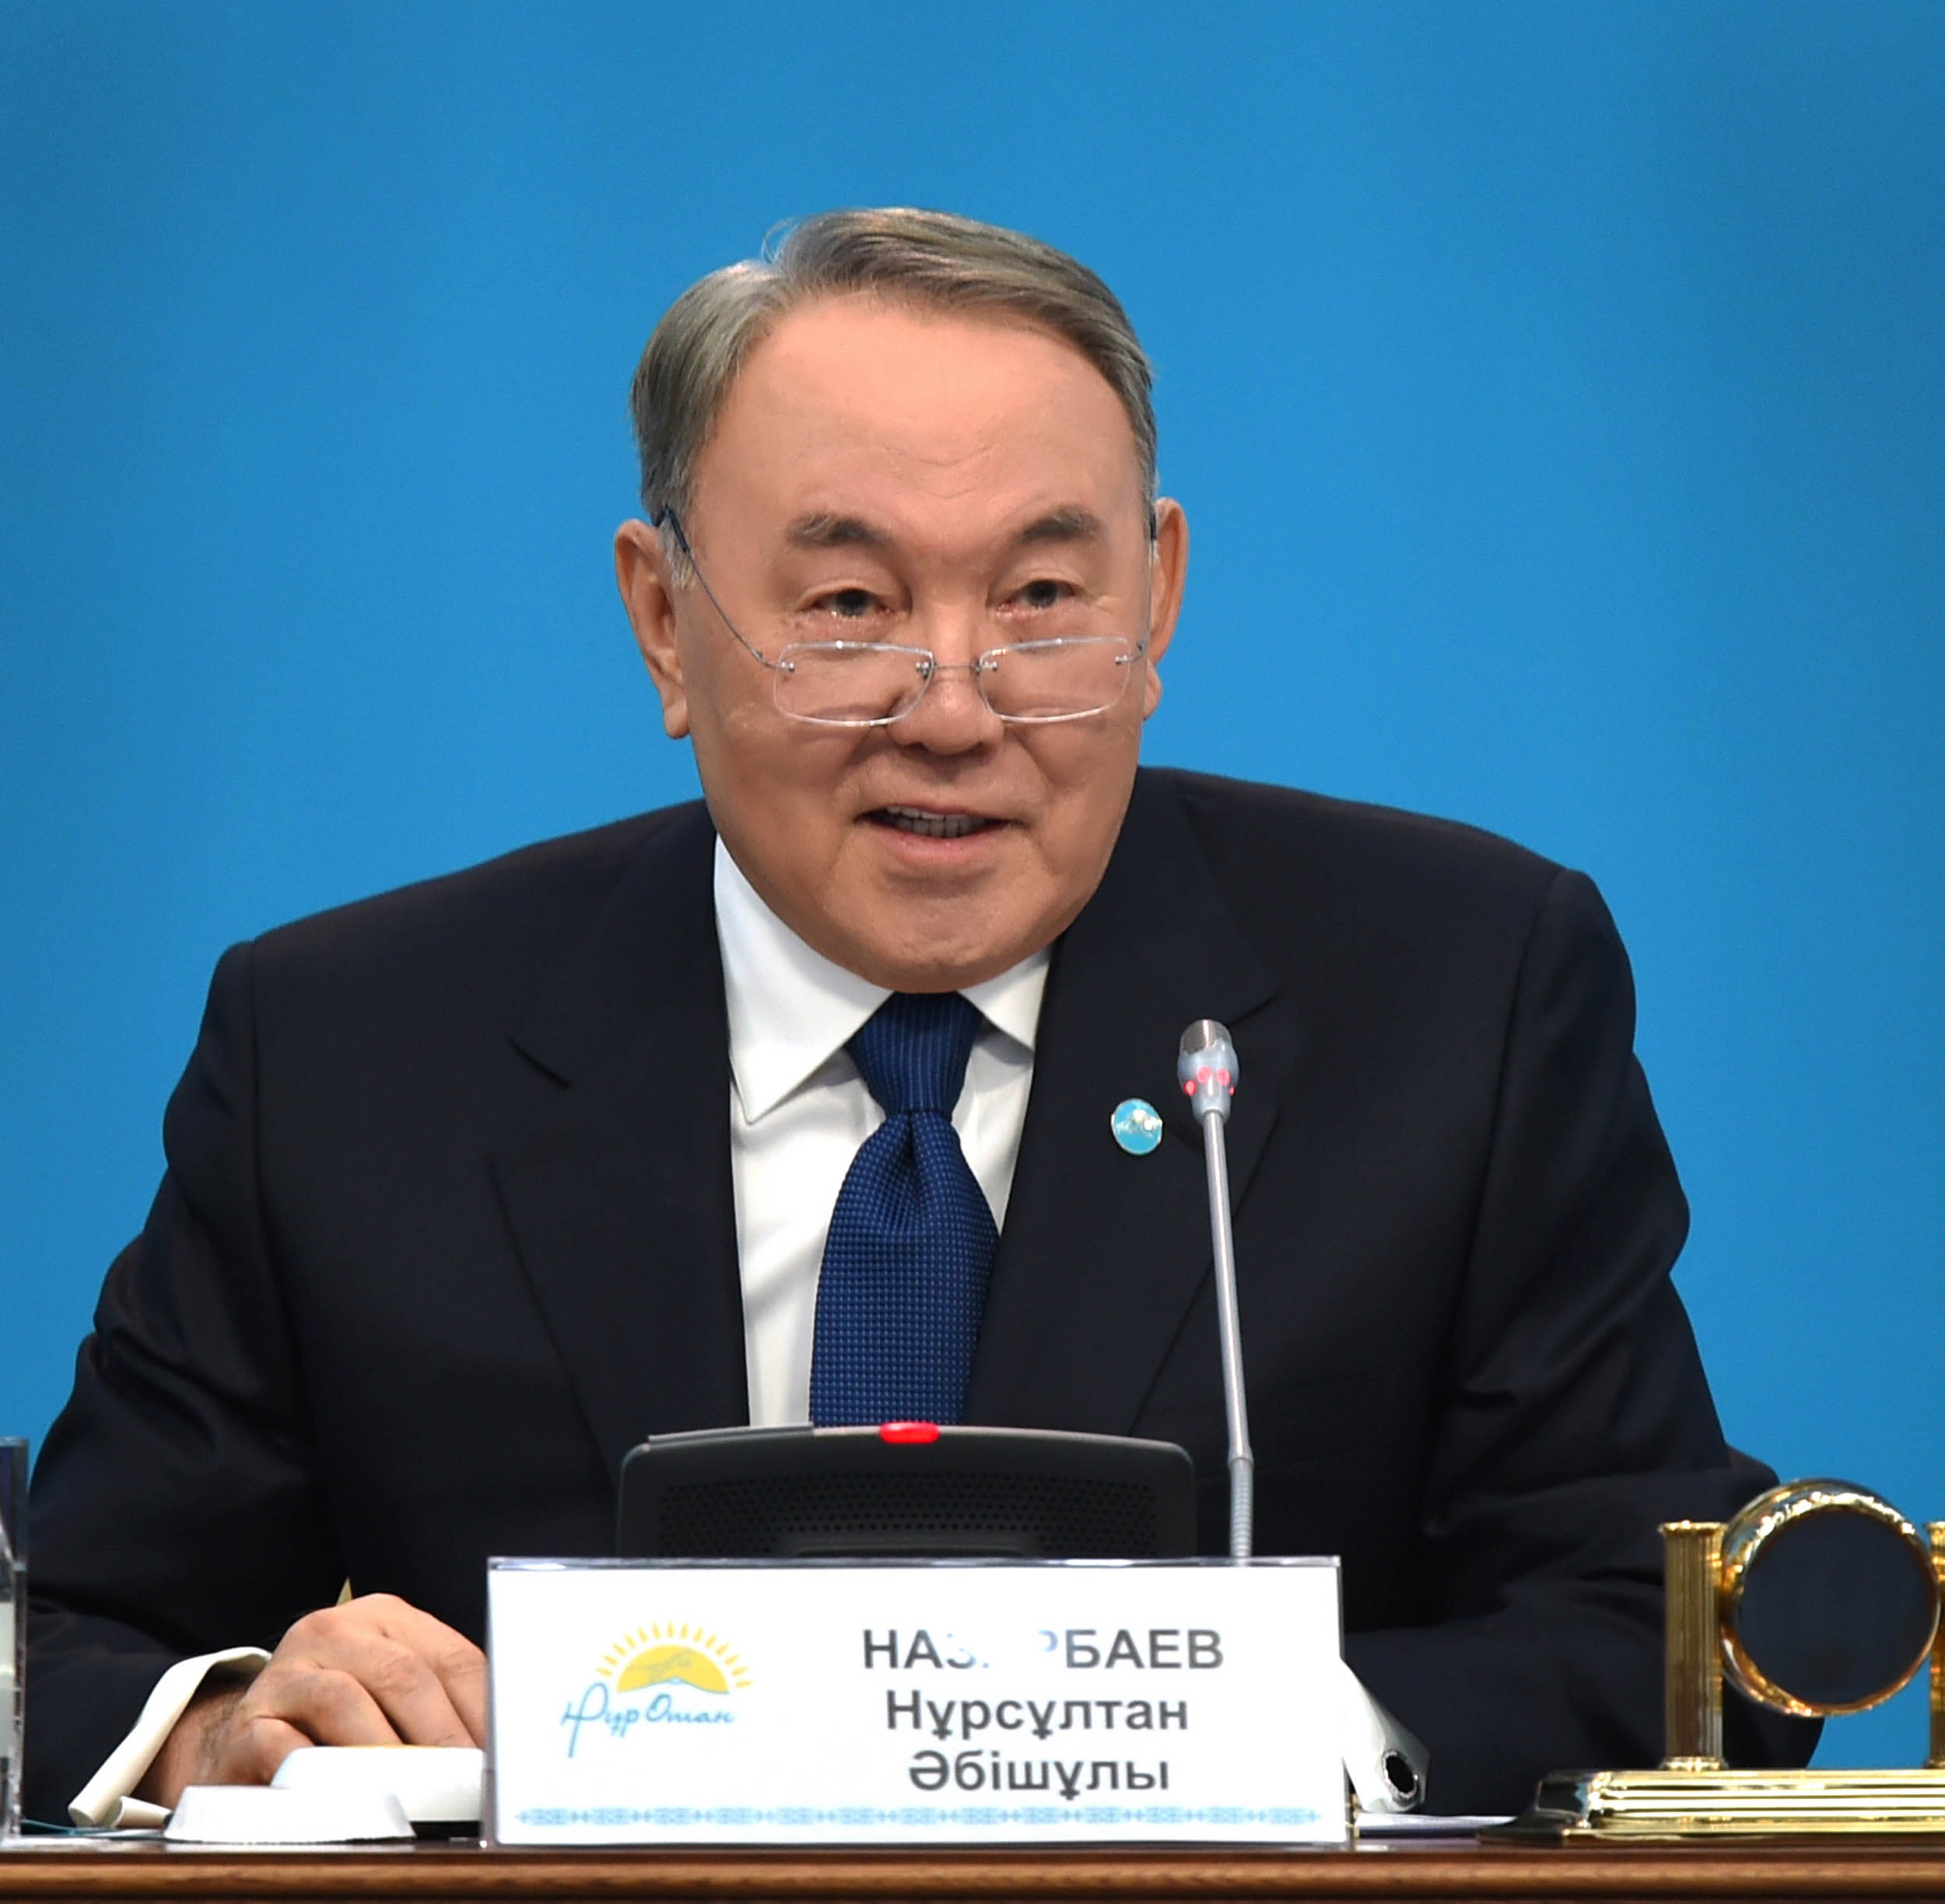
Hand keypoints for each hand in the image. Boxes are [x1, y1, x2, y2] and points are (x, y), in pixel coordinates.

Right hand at [136, 1594, 485, 1807]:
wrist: (242, 1740)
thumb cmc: (338, 1723)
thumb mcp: (391, 1696)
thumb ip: (441, 1707)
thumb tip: (498, 1752)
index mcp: (383, 1619)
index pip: (450, 1657)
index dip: (483, 1710)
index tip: (503, 1759)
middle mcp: (333, 1632)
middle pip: (402, 1675)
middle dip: (442, 1735)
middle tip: (466, 1785)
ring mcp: (285, 1674)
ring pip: (345, 1703)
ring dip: (386, 1756)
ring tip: (417, 1798)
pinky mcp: (247, 1725)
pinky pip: (286, 1748)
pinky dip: (319, 1777)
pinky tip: (348, 1804)